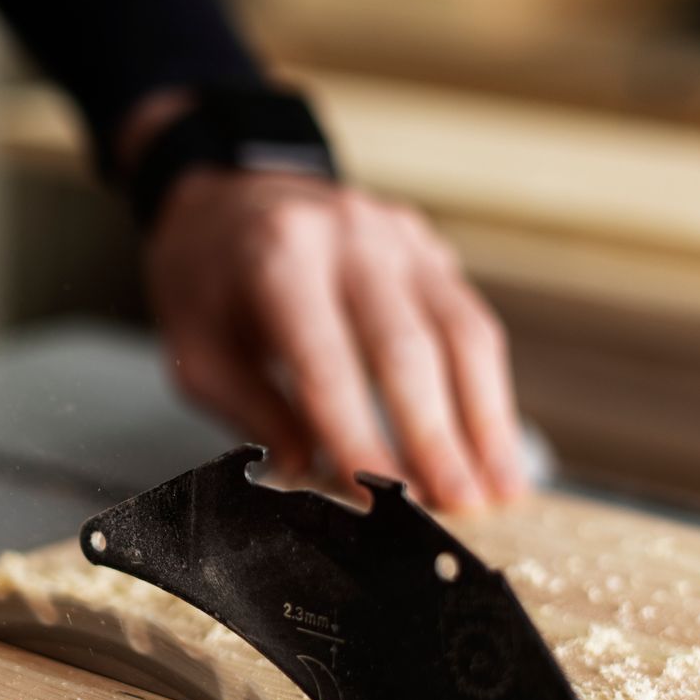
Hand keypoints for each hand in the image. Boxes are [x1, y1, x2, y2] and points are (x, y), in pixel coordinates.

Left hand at [144, 169, 526, 510]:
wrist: (223, 193)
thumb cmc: (204, 277)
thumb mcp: (198, 349)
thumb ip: (254, 411)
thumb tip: (313, 472)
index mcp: (278, 257)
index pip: (326, 363)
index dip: (358, 435)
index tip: (379, 497)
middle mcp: (349, 236)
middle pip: (408, 346)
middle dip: (437, 436)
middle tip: (461, 506)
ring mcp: (398, 236)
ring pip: (461, 331)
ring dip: (486, 417)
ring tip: (501, 487)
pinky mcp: (427, 247)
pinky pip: (469, 318)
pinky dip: (488, 385)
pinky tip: (495, 439)